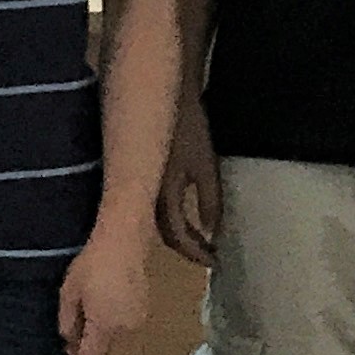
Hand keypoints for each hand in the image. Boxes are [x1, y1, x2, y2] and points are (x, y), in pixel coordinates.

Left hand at [56, 225, 149, 354]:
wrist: (124, 243)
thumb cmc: (91, 265)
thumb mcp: (69, 292)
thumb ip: (68, 322)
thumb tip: (68, 342)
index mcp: (105, 326)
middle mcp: (126, 331)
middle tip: (71, 352)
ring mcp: (138, 324)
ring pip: (121, 354)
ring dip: (103, 354)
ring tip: (84, 337)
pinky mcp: (145, 315)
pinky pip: (128, 340)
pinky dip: (113, 343)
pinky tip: (101, 327)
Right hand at [155, 102, 220, 266]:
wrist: (162, 93)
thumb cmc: (188, 128)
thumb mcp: (205, 165)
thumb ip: (209, 201)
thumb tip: (211, 232)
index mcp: (161, 193)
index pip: (176, 235)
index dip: (195, 251)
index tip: (214, 260)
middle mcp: (145, 193)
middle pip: (163, 231)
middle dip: (186, 246)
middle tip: (207, 252)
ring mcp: (141, 182)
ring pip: (156, 218)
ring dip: (177, 232)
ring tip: (197, 238)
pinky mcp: (141, 172)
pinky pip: (154, 203)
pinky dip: (170, 215)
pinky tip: (183, 214)